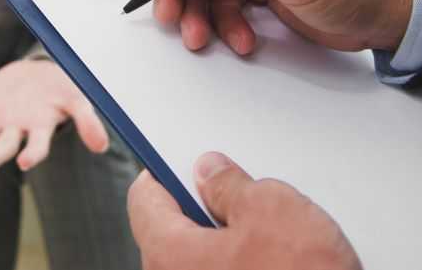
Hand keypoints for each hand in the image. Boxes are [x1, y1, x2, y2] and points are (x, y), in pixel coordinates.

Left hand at [0, 59, 107, 176]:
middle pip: (4, 147)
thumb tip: (102, 147)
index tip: (25, 162)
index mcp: (41, 129)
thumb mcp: (78, 99)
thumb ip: (88, 122)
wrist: (39, 69)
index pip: (36, 147)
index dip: (32, 154)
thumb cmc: (62, 88)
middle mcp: (18, 129)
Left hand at [128, 152, 361, 269]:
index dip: (165, 172)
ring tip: (270, 235)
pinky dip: (241, 265)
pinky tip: (276, 262)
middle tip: (239, 195)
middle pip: (172, 233)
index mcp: (168, 254)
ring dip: (227, 242)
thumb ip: (230, 184)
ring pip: (200, 260)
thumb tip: (212, 173)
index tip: (183, 162)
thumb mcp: (270, 206)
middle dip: (203, 209)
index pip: (144, 200)